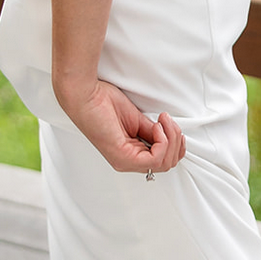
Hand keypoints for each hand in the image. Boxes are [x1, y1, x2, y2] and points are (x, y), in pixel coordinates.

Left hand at [58, 78, 185, 174]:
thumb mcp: (135, 118)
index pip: (163, 161)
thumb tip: (168, 135)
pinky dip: (163, 141)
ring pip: (163, 164)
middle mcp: (127, 161)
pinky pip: (155, 159)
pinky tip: (157, 127)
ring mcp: (124, 161)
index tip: (169, 124)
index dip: (174, 144)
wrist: (84, 94)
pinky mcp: (122, 157)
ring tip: (162, 122)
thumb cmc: (102, 102)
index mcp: (130, 153)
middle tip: (167, 122)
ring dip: (171, 139)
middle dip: (176, 142)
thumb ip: (151, 131)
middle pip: (166, 165)